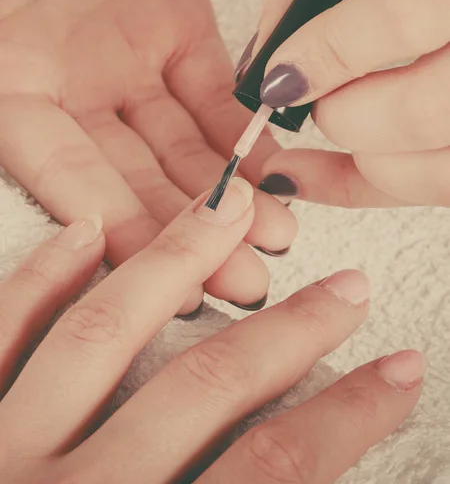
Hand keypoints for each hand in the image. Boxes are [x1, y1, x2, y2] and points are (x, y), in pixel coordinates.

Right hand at [0, 0, 295, 309]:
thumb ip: (7, 94)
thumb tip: (49, 174)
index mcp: (13, 94)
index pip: (71, 183)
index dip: (122, 234)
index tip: (173, 281)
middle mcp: (73, 94)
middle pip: (136, 179)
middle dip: (190, 233)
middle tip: (241, 279)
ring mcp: (127, 66)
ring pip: (182, 147)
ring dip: (228, 194)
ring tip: (273, 234)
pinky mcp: (178, 32)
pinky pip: (213, 95)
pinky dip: (242, 132)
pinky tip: (271, 170)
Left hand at [0, 179, 423, 482]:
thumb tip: (298, 477)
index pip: (272, 476)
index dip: (346, 418)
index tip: (398, 371)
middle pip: (202, 389)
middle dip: (287, 332)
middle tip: (343, 285)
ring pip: (102, 331)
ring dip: (176, 264)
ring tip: (229, 210)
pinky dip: (42, 276)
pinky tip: (87, 229)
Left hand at [247, 0, 449, 208]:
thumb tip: (267, 45)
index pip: (399, 17)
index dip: (324, 55)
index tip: (280, 76)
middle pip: (416, 113)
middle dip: (339, 116)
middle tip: (312, 97)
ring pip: (434, 171)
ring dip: (365, 158)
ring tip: (335, 125)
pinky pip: (441, 189)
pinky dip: (379, 186)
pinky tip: (338, 171)